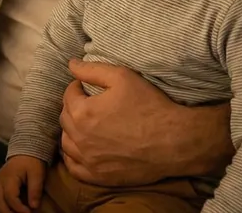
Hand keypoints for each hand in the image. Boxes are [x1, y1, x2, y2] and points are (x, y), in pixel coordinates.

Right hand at [0, 155, 44, 212]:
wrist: (25, 152)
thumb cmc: (31, 162)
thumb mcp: (37, 174)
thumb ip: (35, 189)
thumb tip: (34, 206)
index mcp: (9, 177)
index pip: (10, 196)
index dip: (18, 208)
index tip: (29, 212)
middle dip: (7, 212)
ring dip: (0, 209)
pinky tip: (4, 210)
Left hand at [59, 59, 232, 186]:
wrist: (175, 141)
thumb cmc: (150, 106)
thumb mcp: (122, 77)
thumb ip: (92, 70)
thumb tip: (70, 64)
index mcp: (83, 112)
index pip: (69, 95)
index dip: (77, 87)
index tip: (87, 87)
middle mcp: (80, 138)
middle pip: (65, 118)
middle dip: (73, 107)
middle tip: (89, 103)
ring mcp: (89, 160)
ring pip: (66, 143)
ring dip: (71, 131)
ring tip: (85, 124)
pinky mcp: (99, 177)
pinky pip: (74, 168)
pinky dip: (73, 157)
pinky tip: (81, 149)